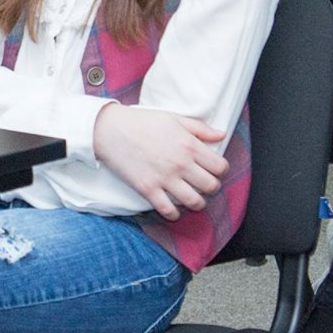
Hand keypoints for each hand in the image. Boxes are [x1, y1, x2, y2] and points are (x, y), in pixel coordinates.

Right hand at [92, 104, 226, 219]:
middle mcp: (181, 163)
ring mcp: (164, 178)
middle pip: (211, 186)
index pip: (220, 167)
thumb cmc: (143, 121)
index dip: (221, 171)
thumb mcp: (174, 119)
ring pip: (195, 202)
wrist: (111, 129)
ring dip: (197, 203)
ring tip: (191, 198)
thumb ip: (200, 128)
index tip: (214, 171)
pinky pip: (168, 210)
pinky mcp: (148, 189)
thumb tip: (222, 135)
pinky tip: (173, 209)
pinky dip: (174, 214)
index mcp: (189, 145)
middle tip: (203, 185)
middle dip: (211, 188)